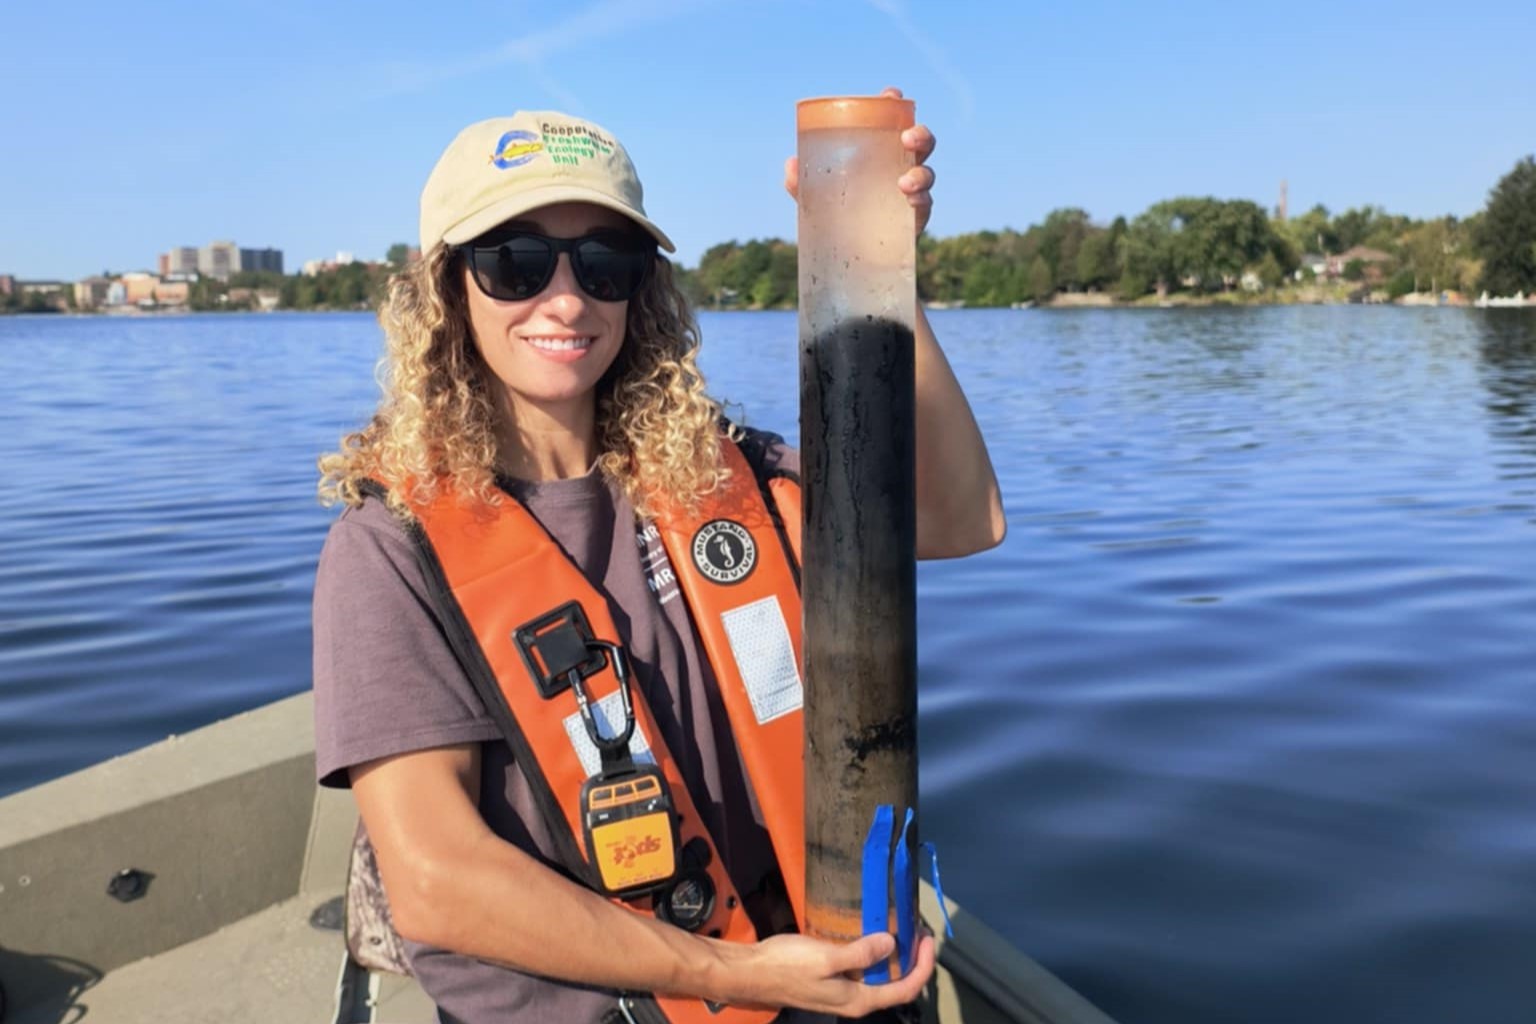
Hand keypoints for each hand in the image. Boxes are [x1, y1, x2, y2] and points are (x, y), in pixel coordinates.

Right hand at [714, 929, 935, 1015]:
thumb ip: (860, 954)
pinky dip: (873, 951)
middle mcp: (854, 1000)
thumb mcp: (826, 957)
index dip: (923, 965)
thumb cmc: (787, 966)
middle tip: (917, 927)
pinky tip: (869, 930)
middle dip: (912, 957)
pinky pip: (862, 968)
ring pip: (879, 976)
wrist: (751, 973)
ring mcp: (842, 991)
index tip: (928, 938)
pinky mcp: (831, 979)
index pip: (906, 989)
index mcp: (858, 1000)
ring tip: (899, 925)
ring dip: (893, 954)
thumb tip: (891, 944)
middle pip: (896, 984)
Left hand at [783, 85, 936, 234]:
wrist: (853, 260)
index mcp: (879, 154)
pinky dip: (921, 201)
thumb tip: (791, 165)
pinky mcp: (916, 219)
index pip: (892, 122)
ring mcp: (911, 193)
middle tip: (907, 138)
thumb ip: (803, 183)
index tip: (891, 94)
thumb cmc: (838, 217)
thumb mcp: (817, 199)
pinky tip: (911, 202)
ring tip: (903, 183)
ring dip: (920, 174)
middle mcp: (900, 167)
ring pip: (927, 173)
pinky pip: (926, 206)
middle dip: (920, 134)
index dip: (895, 104)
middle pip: (921, 142)